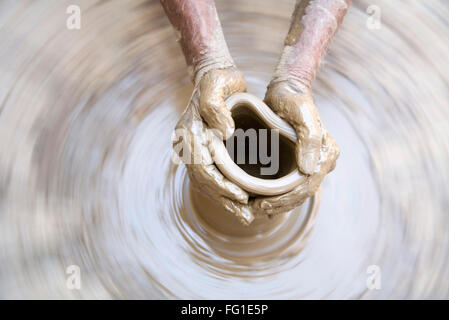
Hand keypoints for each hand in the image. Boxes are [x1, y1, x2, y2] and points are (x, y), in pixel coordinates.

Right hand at [173, 67, 255, 224]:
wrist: (214, 74)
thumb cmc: (217, 79)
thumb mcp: (216, 85)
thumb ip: (216, 108)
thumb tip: (223, 133)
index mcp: (189, 132)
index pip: (201, 167)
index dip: (220, 184)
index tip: (241, 196)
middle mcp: (189, 144)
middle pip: (204, 181)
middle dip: (224, 199)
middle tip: (247, 216)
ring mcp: (196, 148)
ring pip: (207, 183)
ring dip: (225, 200)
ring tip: (246, 215)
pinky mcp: (207, 150)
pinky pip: (214, 175)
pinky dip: (225, 190)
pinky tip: (240, 200)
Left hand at [250, 80, 338, 215]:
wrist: (286, 89)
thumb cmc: (294, 100)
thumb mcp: (302, 115)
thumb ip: (309, 140)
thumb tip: (309, 171)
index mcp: (326, 153)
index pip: (308, 186)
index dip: (286, 199)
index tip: (263, 204)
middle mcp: (321, 161)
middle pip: (302, 193)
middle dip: (280, 205)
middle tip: (256, 210)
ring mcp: (310, 162)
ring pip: (296, 192)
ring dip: (278, 204)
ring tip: (256, 209)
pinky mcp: (298, 161)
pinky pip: (290, 184)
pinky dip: (277, 195)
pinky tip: (262, 200)